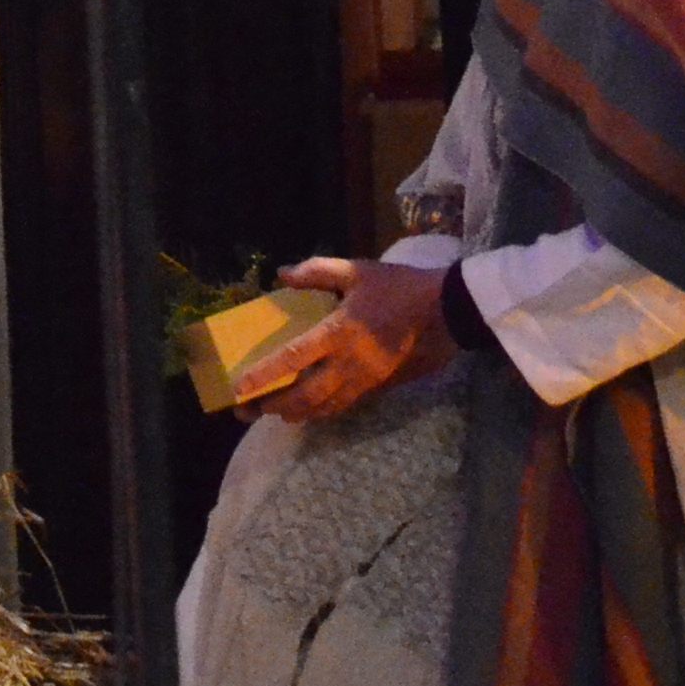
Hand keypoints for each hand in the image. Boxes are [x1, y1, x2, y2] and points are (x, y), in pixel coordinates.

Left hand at [252, 253, 446, 422]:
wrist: (445, 312)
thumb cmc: (397, 289)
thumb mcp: (357, 271)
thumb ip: (317, 271)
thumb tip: (282, 274)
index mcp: (339, 333)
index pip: (293, 359)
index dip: (264, 375)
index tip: (239, 387)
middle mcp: (348, 364)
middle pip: (304, 397)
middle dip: (273, 406)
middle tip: (248, 408)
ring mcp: (364, 380)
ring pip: (323, 408)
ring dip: (294, 413)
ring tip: (272, 412)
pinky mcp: (376, 388)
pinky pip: (342, 406)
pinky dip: (320, 412)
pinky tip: (307, 409)